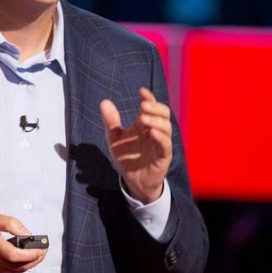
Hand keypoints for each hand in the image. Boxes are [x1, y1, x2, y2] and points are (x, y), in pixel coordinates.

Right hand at [0, 213, 45, 272]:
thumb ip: (11, 224)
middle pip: (18, 266)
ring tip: (37, 254)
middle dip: (34, 259)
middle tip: (44, 251)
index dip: (31, 254)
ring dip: (28, 265)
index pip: (15, 255)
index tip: (42, 248)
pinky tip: (23, 259)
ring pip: (14, 271)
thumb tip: (27, 234)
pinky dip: (18, 267)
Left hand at [100, 87, 171, 203]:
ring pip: (167, 127)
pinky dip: (161, 137)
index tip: (141, 91)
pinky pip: (166, 145)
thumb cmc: (126, 157)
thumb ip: (111, 121)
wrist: (132, 181)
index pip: (152, 106)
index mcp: (145, 124)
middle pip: (163, 113)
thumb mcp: (114, 138)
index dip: (149, 98)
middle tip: (142, 105)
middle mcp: (155, 131)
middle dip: (155, 107)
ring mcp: (161, 143)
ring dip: (156, 121)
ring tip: (143, 118)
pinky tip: (152, 132)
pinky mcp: (163, 156)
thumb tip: (104, 102)